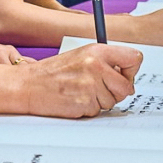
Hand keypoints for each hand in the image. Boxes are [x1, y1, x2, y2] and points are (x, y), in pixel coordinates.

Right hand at [22, 44, 142, 116]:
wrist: (28, 85)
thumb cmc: (53, 72)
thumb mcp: (81, 56)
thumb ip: (105, 62)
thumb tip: (128, 76)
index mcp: (97, 51)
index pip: (134, 58)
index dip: (131, 72)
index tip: (123, 76)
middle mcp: (95, 66)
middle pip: (126, 87)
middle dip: (116, 92)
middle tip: (98, 89)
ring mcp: (90, 85)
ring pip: (113, 101)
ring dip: (100, 101)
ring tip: (81, 92)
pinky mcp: (84, 102)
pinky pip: (98, 111)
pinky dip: (88, 109)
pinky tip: (75, 99)